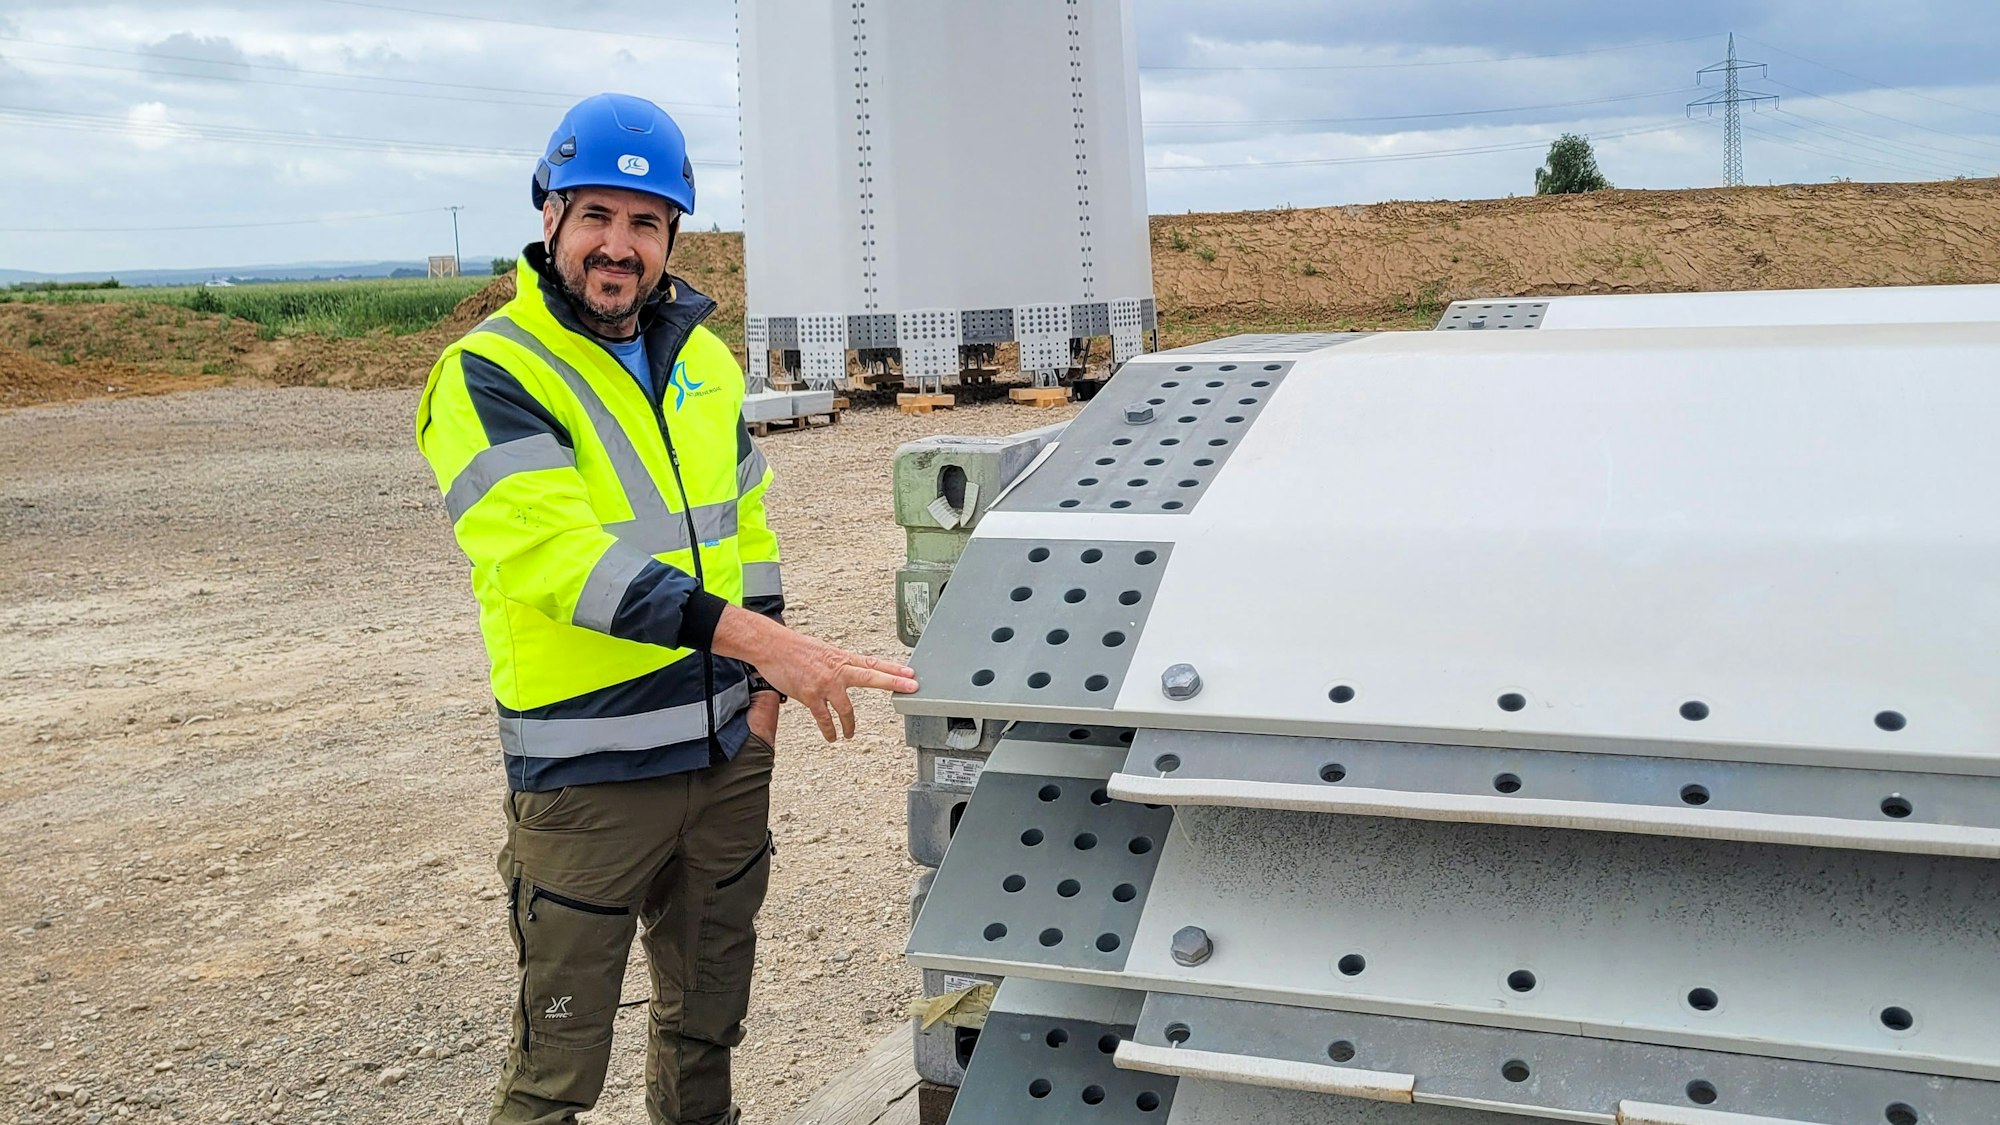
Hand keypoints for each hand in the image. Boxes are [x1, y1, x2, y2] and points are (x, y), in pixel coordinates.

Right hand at [711, 606, 918, 741]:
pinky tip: (832, 737)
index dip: (893, 669)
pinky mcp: (810, 695)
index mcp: (841, 658)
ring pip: (846, 708)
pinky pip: (824, 718)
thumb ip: (837, 664)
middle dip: (893, 682)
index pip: (873, 663)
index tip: (911, 674)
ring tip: (851, 734)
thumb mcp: (822, 651)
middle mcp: (837, 669)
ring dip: (850, 725)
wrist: (772, 646)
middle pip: (871, 676)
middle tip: (912, 688)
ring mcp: (825, 683)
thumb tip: (847, 673)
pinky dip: (829, 730)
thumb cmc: (794, 648)